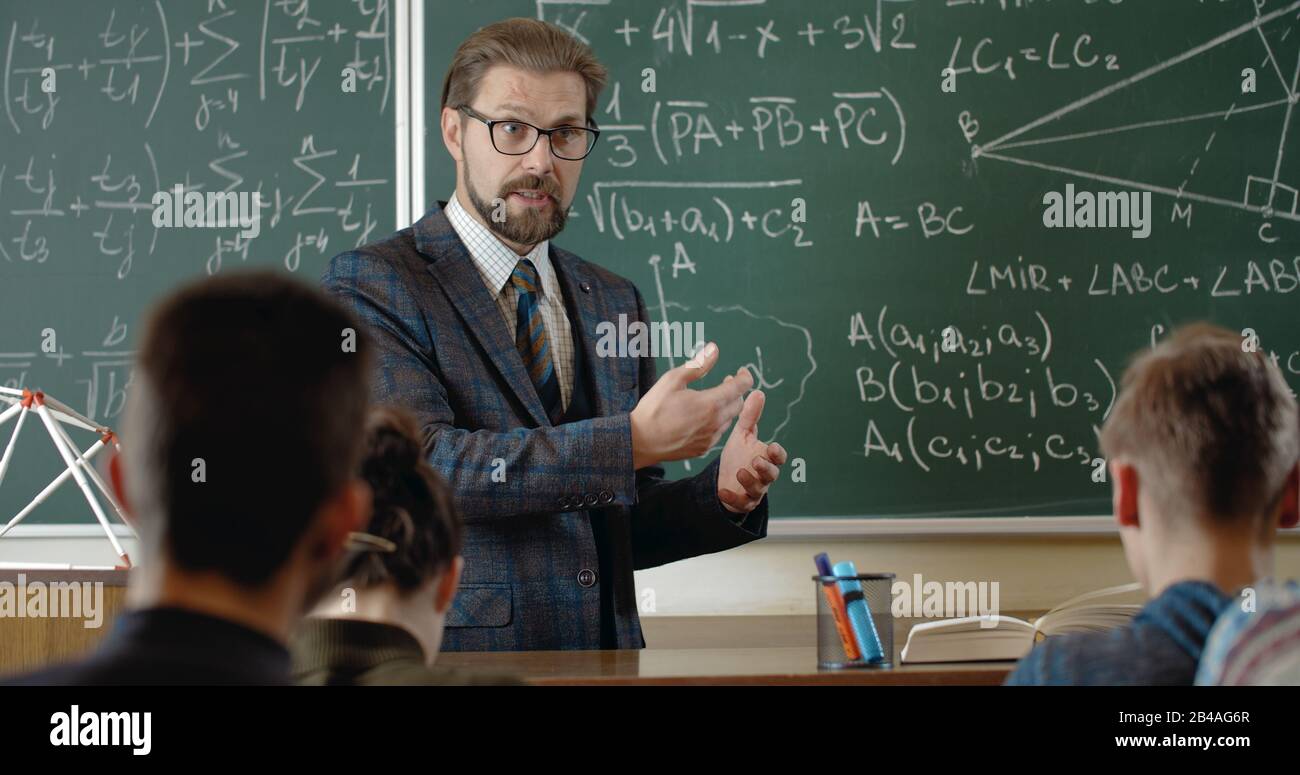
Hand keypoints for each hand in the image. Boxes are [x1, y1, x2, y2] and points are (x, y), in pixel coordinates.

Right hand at [630, 342, 752, 468]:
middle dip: (736, 391)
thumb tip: (714, 349)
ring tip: (712, 399)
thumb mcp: (673, 379)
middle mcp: (714, 423)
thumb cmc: (654, 408)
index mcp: (710, 403)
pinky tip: (702, 417)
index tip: (742, 372)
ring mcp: (710, 438)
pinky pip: (718, 433)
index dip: (745, 376)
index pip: (740, 387)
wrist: (639, 441)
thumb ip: (698, 365)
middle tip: (725, 382)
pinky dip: (716, 422)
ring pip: (729, 420)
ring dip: (726, 407)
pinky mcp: (703, 449)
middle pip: (738, 404)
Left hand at [717, 387, 787, 514]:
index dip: (777, 453)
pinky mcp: (742, 501)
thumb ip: (750, 416)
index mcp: (766, 457)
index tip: (772, 447)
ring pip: (758, 489)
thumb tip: (757, 392)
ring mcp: (754, 490)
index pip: (778, 456)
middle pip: (772, 474)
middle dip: (766, 468)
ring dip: (750, 481)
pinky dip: (733, 498)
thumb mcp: (742, 435)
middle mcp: (764, 475)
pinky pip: (741, 503)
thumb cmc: (738, 455)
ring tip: (740, 472)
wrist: (725, 479)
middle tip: (756, 460)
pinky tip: (722, 491)